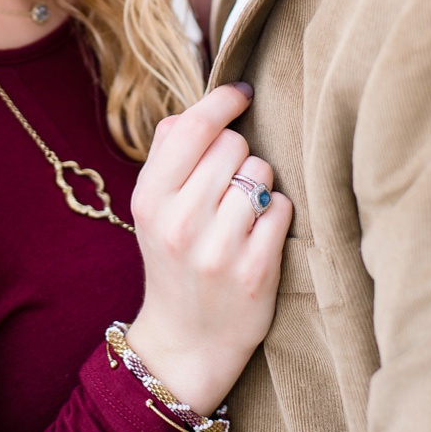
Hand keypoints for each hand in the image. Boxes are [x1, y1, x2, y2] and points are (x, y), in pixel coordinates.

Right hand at [122, 82, 290, 416]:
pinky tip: (258, 234)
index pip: (192, 128)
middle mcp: (180, 220)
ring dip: (258, 186)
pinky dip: (275, 215)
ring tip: (240, 213)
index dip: (222, 102)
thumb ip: (167, 157)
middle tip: (226, 186)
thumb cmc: (173, 260)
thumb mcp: (152, 209)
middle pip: (234, 145)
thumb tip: (193, 115)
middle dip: (238, 157)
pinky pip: (280, 209)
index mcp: (149, 198)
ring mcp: (218, 248)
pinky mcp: (256, 270)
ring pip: (261, 174)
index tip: (240, 92)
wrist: (186, 339)